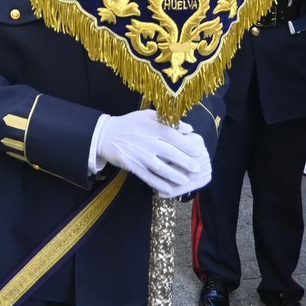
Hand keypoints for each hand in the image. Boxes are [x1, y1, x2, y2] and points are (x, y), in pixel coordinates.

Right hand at [95, 109, 211, 197]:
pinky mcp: (132, 165)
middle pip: (170, 153)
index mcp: (152, 126)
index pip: (173, 136)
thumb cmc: (130, 123)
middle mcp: (147, 141)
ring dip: (175, 175)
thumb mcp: (147, 116)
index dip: (187, 145)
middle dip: (185, 162)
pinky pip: (147, 177)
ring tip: (187, 181)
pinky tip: (169, 190)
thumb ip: (168, 121)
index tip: (199, 152)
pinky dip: (158, 184)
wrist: (106, 135)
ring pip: (160, 167)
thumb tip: (189, 129)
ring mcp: (139, 154)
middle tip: (198, 169)